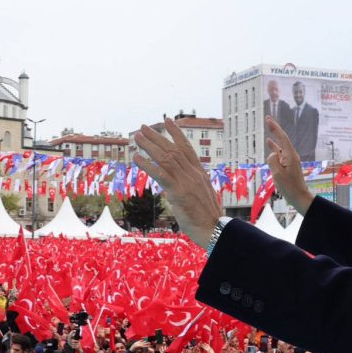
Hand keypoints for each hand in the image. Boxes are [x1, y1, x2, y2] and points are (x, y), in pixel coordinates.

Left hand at [133, 119, 222, 247]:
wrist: (215, 231)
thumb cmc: (208, 218)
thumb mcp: (201, 197)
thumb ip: (190, 187)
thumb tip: (177, 187)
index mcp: (200, 174)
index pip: (187, 148)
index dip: (176, 133)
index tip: (167, 121)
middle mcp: (194, 174)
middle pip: (173, 149)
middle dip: (157, 137)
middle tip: (143, 127)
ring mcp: (187, 182)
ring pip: (166, 158)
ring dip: (149, 146)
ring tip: (137, 138)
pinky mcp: (179, 193)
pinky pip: (161, 174)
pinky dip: (147, 164)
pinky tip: (136, 158)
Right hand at [263, 117, 313, 213]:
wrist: (299, 196)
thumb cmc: (289, 187)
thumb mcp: (277, 174)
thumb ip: (273, 161)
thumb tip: (272, 154)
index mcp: (290, 156)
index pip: (282, 138)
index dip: (275, 128)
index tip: (268, 119)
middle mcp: (291, 155)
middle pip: (282, 139)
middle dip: (275, 129)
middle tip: (267, 119)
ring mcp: (290, 160)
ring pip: (279, 146)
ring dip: (274, 138)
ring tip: (268, 130)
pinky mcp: (288, 165)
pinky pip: (279, 153)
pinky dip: (274, 147)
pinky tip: (269, 143)